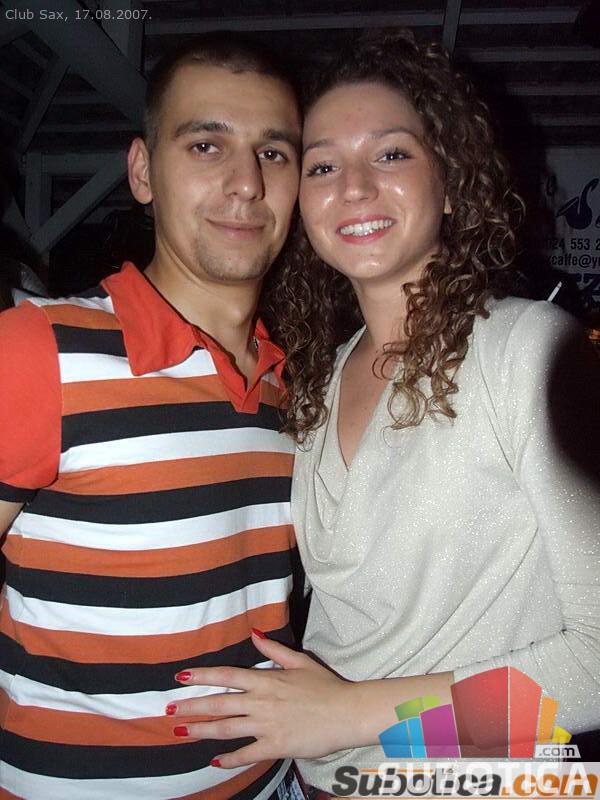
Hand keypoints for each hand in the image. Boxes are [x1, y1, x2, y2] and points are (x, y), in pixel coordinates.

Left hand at [166, 630, 355, 766]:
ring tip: (180, 731)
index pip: (227, 675)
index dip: (202, 675)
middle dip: (191, 706)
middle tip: (168, 708)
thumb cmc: (325, 685)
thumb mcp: (300, 661)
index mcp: (266, 680)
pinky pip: (246, 753)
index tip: (180, 677)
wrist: (346, 712)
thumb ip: (274, 649)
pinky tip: (213, 761)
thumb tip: (253, 633)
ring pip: (226, 728)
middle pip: (219, 703)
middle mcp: (261, 701)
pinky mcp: (275, 746)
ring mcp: (266, 725)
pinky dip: (229, 759)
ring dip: (201, 730)